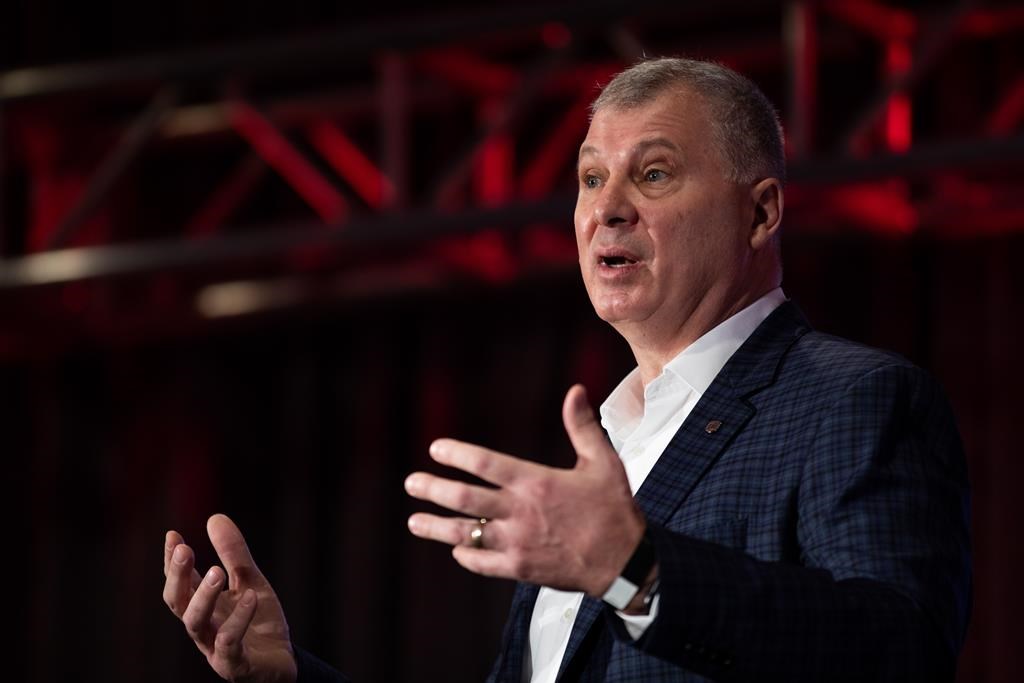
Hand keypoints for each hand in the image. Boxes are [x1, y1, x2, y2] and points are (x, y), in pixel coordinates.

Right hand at [162, 514, 296, 682]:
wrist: (283, 662)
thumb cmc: (259, 621)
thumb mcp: (250, 581)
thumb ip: (234, 554)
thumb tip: (214, 517)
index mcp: (203, 606)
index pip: (180, 582)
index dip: (172, 561)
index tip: (172, 535)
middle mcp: (203, 626)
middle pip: (177, 602)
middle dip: (177, 576)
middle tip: (185, 550)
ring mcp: (215, 647)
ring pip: (195, 623)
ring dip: (203, 596)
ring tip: (217, 571)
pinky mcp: (235, 664)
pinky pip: (230, 642)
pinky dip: (239, 619)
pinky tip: (250, 597)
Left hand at [405, 384, 645, 596]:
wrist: (626, 561)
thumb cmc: (614, 508)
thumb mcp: (603, 461)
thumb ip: (582, 426)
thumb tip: (575, 390)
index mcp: (537, 482)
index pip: (485, 464)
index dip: (457, 455)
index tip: (436, 449)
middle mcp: (522, 512)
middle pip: (465, 499)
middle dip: (434, 490)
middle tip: (411, 483)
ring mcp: (519, 543)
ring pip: (467, 534)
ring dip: (437, 527)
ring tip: (414, 521)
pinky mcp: (521, 568)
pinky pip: (484, 563)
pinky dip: (467, 556)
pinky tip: (456, 549)